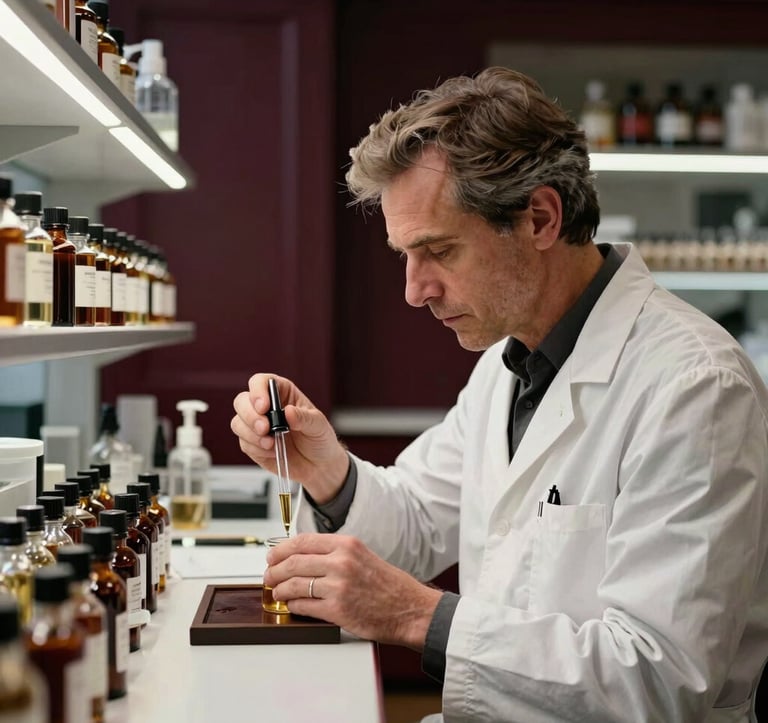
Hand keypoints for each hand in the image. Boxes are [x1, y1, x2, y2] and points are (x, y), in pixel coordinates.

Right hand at [231, 374, 348, 502]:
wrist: (318, 465)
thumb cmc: (319, 439)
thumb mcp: (319, 425)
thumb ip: (305, 418)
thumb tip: (289, 412)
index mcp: (282, 393)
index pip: (261, 382)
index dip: (258, 391)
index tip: (264, 407)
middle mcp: (266, 407)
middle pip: (242, 401)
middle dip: (250, 415)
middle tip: (265, 429)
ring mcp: (257, 426)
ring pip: (238, 422)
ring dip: (251, 434)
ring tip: (271, 444)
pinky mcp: (253, 444)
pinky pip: (244, 443)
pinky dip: (256, 449)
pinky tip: (272, 452)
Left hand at [263, 533, 442, 649]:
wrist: (409, 608)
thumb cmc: (388, 585)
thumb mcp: (362, 556)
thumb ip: (335, 553)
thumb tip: (302, 556)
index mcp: (347, 544)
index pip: (303, 541)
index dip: (281, 549)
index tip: (272, 556)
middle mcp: (341, 562)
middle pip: (293, 562)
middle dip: (274, 570)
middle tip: (268, 576)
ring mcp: (338, 586)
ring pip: (293, 584)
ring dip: (279, 590)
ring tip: (277, 592)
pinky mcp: (337, 610)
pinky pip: (303, 606)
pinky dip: (292, 606)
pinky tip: (292, 605)